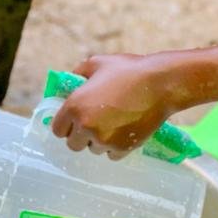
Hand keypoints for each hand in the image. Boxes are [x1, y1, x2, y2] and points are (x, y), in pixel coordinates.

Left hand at [50, 53, 174, 157]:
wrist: (160, 83)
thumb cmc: (128, 70)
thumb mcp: (98, 63)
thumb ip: (79, 72)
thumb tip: (73, 81)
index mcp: (75, 106)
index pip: (57, 130)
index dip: (66, 124)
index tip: (75, 120)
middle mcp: (85, 126)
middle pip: (73, 144)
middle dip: (81, 135)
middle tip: (95, 122)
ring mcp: (104, 140)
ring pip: (93, 149)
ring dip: (99, 140)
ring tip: (113, 123)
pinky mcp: (122, 148)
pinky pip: (111, 154)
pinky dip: (115, 146)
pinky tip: (123, 130)